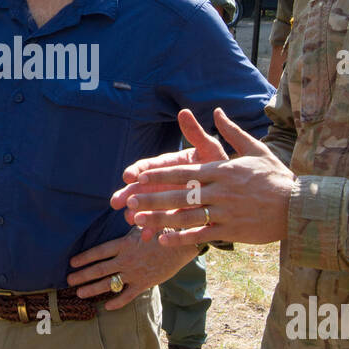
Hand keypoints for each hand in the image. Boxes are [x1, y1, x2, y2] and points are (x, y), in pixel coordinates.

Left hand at [66, 227, 199, 309]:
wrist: (182, 245)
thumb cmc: (163, 230)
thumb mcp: (143, 224)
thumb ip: (129, 224)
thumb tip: (120, 214)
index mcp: (124, 244)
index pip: (98, 252)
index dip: (83, 258)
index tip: (72, 263)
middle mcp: (126, 260)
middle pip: (99, 269)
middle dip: (82, 275)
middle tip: (69, 280)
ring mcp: (134, 274)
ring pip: (109, 284)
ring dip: (92, 289)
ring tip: (79, 293)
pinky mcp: (144, 283)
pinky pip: (128, 295)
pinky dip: (116, 302)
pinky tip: (106, 306)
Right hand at [110, 108, 229, 217]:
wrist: (232, 190)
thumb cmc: (219, 165)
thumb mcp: (210, 149)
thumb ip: (196, 134)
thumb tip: (184, 112)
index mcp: (169, 165)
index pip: (150, 166)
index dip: (138, 171)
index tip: (128, 176)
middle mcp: (163, 182)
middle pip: (141, 188)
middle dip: (128, 195)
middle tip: (116, 202)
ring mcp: (166, 199)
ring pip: (146, 207)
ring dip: (136, 213)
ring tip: (129, 220)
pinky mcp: (172, 215)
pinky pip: (159, 223)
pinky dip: (151, 229)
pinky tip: (145, 236)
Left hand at [119, 106, 295, 246]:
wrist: (299, 205)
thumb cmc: (276, 176)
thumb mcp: (255, 149)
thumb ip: (232, 131)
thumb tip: (216, 110)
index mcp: (222, 169)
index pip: (184, 171)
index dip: (159, 174)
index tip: (139, 177)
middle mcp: (220, 190)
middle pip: (179, 194)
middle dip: (152, 198)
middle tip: (129, 201)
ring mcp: (225, 212)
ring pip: (186, 216)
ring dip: (160, 219)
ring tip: (139, 221)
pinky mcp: (231, 230)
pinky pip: (201, 234)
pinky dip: (181, 238)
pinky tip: (163, 240)